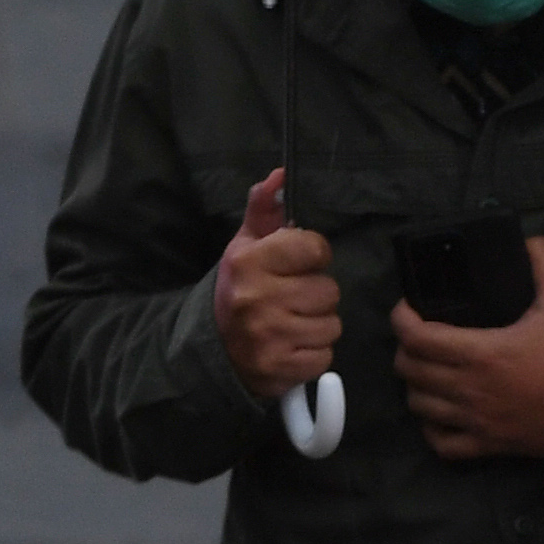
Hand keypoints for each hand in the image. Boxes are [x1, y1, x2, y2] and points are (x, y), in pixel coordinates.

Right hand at [214, 169, 340, 400]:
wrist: (212, 348)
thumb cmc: (238, 289)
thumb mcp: (244, 245)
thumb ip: (263, 207)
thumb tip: (281, 174)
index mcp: (251, 262)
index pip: (314, 248)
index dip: (313, 255)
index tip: (299, 263)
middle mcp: (259, 298)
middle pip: (328, 290)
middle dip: (315, 293)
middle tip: (293, 298)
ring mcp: (270, 337)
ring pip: (331, 324)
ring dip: (318, 324)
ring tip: (293, 322)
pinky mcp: (280, 369)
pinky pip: (325, 356)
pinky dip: (314, 352)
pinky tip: (293, 346)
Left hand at [391, 235, 543, 461]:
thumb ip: (542, 262)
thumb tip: (526, 240)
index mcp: (482, 352)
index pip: (417, 337)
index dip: (401, 319)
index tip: (407, 308)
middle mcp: (471, 390)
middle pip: (410, 371)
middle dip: (406, 349)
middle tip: (420, 335)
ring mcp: (477, 422)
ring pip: (419, 406)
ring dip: (416, 385)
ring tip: (428, 370)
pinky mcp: (490, 446)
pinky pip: (442, 445)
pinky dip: (431, 428)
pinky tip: (439, 413)